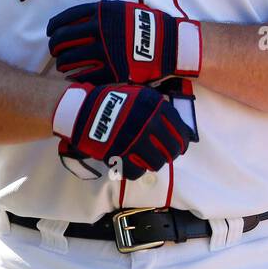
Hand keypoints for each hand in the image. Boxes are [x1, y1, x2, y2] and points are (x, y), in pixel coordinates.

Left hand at [47, 0, 201, 84]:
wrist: (171, 44)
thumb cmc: (148, 26)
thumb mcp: (124, 9)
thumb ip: (102, 12)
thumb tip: (81, 18)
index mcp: (101, 13)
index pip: (65, 18)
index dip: (53, 27)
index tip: (50, 32)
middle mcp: (99, 30)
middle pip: (62, 39)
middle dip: (54, 46)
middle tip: (55, 51)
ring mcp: (104, 52)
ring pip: (69, 58)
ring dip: (61, 62)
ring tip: (62, 64)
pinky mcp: (111, 71)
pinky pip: (83, 75)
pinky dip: (73, 76)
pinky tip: (71, 76)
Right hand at [52, 82, 197, 180]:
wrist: (85, 110)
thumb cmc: (116, 101)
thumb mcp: (142, 96)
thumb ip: (160, 109)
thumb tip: (179, 127)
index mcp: (156, 109)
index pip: (180, 132)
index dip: (183, 142)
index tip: (181, 147)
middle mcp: (148, 126)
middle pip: (171, 151)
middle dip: (170, 155)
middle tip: (166, 155)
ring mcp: (134, 142)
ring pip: (156, 163)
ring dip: (154, 163)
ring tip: (149, 159)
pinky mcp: (119, 156)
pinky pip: (136, 172)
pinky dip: (137, 171)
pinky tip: (134, 165)